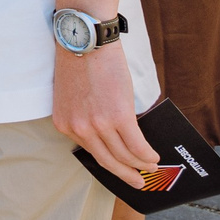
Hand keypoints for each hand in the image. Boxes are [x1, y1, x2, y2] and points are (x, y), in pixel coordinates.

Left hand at [53, 45, 160, 178]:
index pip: (89, 151)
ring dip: (140, 166)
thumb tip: (110, 131)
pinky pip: (136, 145)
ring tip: (151, 169)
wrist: (86, 38)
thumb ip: (86, 115)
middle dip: (124, 174)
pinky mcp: (118, 116)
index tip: (118, 168)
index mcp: (65, 124)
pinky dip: (147, 155)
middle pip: (106, 160)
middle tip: (137, 181)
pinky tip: (154, 157)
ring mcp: (98, 124)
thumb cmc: (80, 59)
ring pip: (123, 155)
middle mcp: (79, 128)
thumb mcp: (74, 94)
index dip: (107, 161)